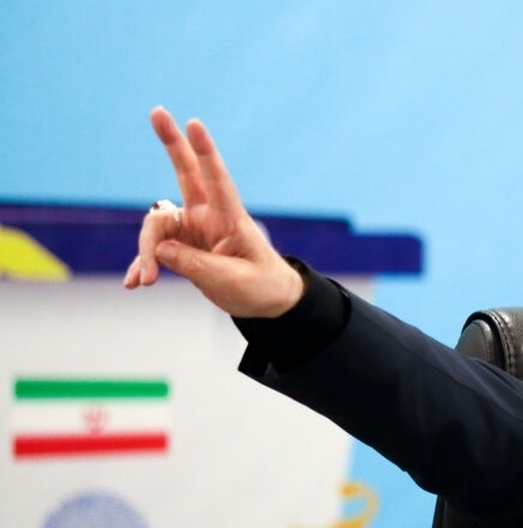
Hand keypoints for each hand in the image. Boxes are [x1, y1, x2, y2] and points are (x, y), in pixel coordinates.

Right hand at [124, 106, 302, 317]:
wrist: (266, 300)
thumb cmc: (260, 286)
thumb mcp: (232, 281)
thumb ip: (196, 265)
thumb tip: (160, 250)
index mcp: (231, 220)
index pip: (218, 181)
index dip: (206, 152)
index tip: (195, 124)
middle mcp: (209, 216)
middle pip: (186, 172)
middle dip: (171, 143)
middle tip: (157, 111)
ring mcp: (193, 228)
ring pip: (157, 226)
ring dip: (145, 252)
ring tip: (144, 281)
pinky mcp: (181, 245)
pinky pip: (154, 249)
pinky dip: (142, 264)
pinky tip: (134, 282)